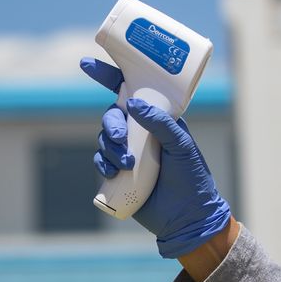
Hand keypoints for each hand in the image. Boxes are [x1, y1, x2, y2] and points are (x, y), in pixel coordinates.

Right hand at [81, 57, 232, 259]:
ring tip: (126, 164)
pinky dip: (102, 164)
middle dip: (110, 124)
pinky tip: (112, 173)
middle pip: (112, 115)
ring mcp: (128, 152)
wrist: (187, 218)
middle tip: (120, 139)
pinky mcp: (119, 174)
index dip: (108, 76)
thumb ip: (161, 123)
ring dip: (109, 148)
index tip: (88, 63)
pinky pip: (100, 161)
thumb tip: (132, 103)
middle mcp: (140, 132)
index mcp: (156, 118)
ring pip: (104, 138)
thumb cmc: (192, 178)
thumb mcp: (182, 146)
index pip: (130, 90)